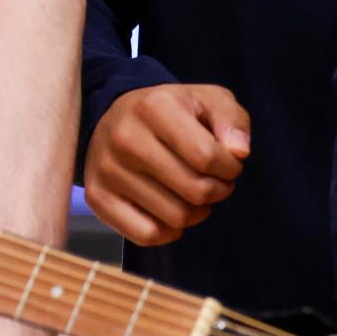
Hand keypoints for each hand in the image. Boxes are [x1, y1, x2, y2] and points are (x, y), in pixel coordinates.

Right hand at [83, 83, 249, 246]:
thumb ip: (232, 120)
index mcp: (154, 106)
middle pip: (195, 191)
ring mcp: (107, 169)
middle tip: (211, 180)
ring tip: (189, 191)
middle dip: (216, 191)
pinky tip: (167, 208)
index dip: (230, 167)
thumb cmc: (171, 113)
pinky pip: (149, 235)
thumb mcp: (207, 100)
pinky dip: (168, 230)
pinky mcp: (97, 196)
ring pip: (176, 217)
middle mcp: (124, 136)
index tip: (226, 162)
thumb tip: (239, 153)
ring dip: (195, 211)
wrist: (115, 116)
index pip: (208, 157)